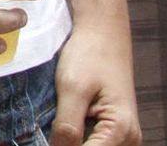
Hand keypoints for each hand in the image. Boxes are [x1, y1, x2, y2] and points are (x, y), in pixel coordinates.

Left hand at [52, 20, 140, 144]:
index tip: (37, 140)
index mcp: (121, 130)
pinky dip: (76, 136)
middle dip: (65, 145)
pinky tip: (57, 124)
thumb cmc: (90, 54)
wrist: (102, 32)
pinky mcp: (113, 127)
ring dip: (69, 141)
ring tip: (48, 126)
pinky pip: (93, 141)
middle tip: (40, 131)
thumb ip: (66, 126)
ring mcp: (123, 134)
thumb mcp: (72, 89)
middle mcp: (128, 138)